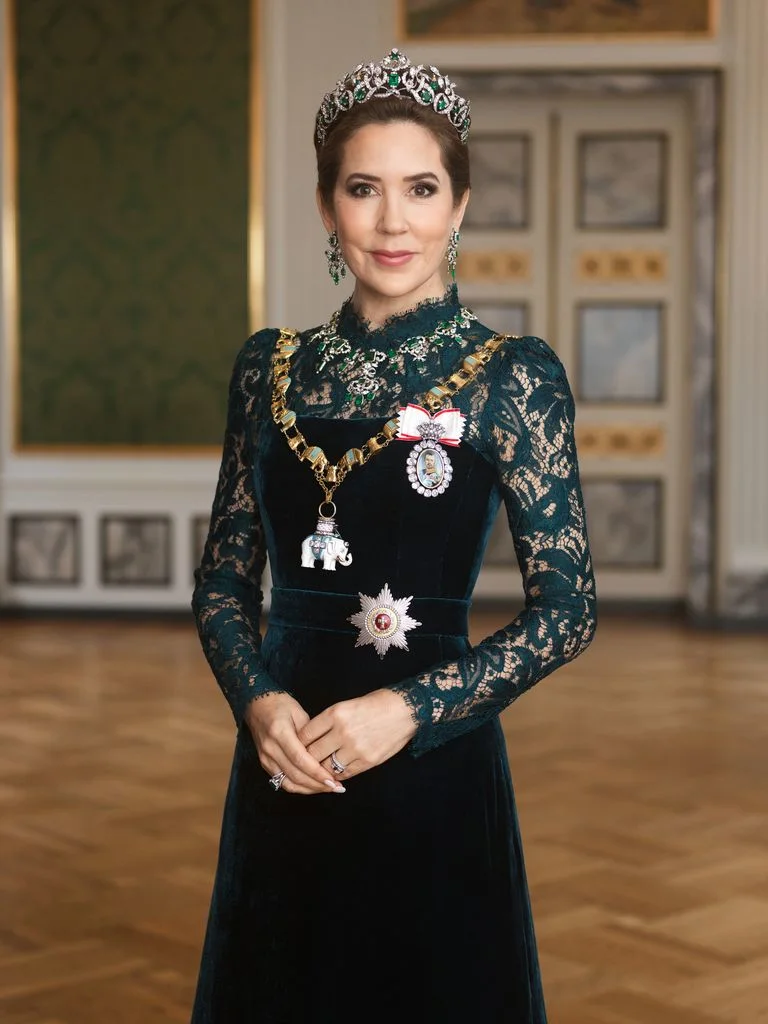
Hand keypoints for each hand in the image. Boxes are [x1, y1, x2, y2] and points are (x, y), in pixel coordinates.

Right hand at [244, 692, 345, 794]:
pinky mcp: (265, 764)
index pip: (299, 759)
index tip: (333, 779)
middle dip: (317, 784)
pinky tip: (313, 786)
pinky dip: (299, 786)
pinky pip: (282, 781)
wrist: (257, 705)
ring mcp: (265, 758)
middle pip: (295, 774)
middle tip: (337, 787)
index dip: (317, 772)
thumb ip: (311, 734)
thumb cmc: (281, 705)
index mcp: (279, 732)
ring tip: (328, 788)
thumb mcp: (299, 712)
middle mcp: (270, 748)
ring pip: (288, 782)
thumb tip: (325, 754)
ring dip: (309, 789)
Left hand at [298, 689, 417, 781]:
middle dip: (306, 760)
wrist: (405, 710)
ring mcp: (355, 748)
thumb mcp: (347, 705)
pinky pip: (344, 774)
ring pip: (326, 767)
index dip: (298, 744)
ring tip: (319, 770)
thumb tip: (311, 738)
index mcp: (335, 713)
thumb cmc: (376, 704)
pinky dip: (337, 775)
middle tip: (303, 763)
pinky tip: (335, 773)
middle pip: (312, 753)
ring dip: (321, 770)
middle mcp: (342, 731)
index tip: (296, 748)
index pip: (305, 734)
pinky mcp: (367, 761)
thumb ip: (329, 722)